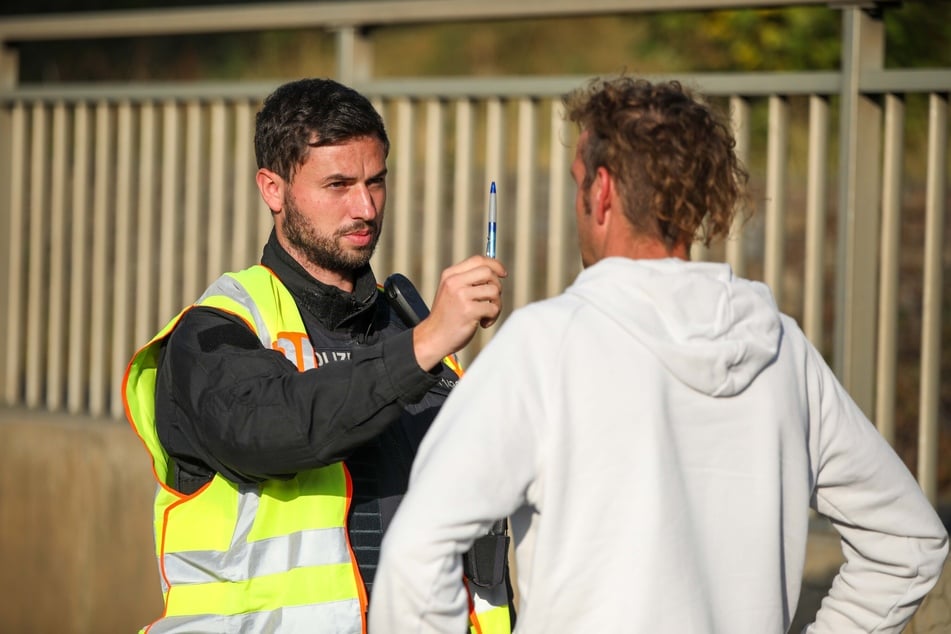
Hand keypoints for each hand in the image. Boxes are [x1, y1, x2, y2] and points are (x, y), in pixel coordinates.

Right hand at [412, 255, 506, 370]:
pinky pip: (493, 308)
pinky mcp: (468, 311)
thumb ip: (468, 280)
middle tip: (492, 300)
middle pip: (488, 272)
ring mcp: (461, 296)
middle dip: (497, 285)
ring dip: (496, 304)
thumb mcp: (451, 291)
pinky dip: (492, 317)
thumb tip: (495, 271)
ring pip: (494, 290)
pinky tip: (483, 323)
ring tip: (486, 314)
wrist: (434, 337)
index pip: (478, 260)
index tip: (502, 273)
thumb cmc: (447, 316)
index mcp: (450, 275)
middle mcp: (454, 282)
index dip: (494, 265)